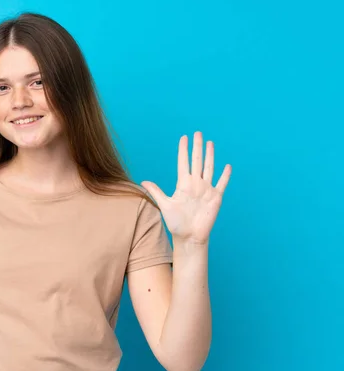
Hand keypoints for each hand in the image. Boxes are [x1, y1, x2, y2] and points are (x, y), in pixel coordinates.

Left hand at [141, 131, 231, 245]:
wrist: (189, 237)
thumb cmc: (175, 223)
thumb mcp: (165, 205)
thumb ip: (156, 192)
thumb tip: (143, 181)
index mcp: (183, 184)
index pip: (184, 163)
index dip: (184, 150)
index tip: (184, 137)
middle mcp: (195, 184)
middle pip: (197, 161)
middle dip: (197, 147)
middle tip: (198, 133)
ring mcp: (206, 190)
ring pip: (209, 168)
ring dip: (210, 156)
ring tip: (210, 143)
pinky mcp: (215, 198)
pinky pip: (222, 184)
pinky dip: (225, 175)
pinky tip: (227, 166)